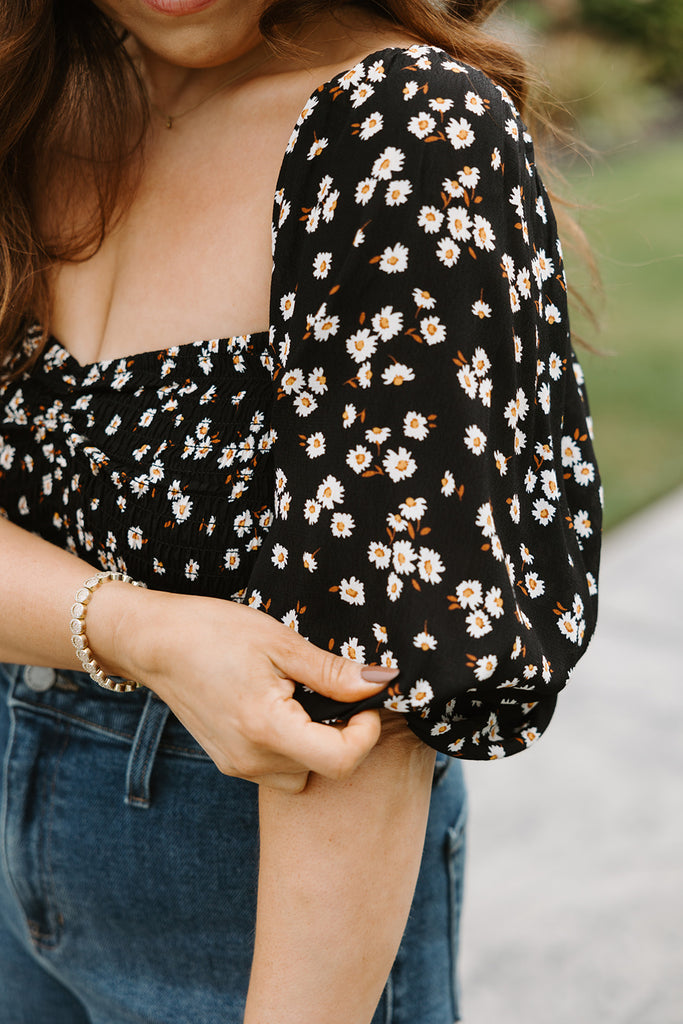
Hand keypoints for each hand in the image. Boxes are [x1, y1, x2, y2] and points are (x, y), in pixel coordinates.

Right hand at [92, 586, 394, 791]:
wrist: (153, 642)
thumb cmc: (213, 631)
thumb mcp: (280, 642)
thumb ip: (332, 671)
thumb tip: (381, 682)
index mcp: (266, 728)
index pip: (340, 761)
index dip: (365, 734)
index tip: (364, 702)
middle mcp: (251, 759)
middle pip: (324, 770)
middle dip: (342, 736)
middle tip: (335, 693)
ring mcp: (237, 765)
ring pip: (302, 773)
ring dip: (315, 744)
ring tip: (302, 698)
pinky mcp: (229, 762)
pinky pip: (277, 767)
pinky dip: (291, 745)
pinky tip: (280, 706)